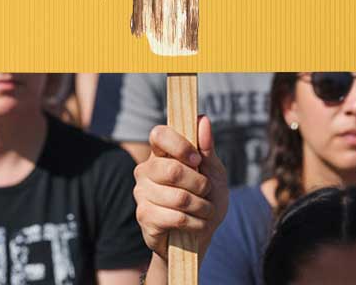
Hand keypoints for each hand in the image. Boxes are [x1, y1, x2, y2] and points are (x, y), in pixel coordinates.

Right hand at [133, 116, 228, 261]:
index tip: (198, 159)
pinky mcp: (144, 217)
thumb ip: (207, 148)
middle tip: (206, 191)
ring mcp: (141, 193)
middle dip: (199, 184)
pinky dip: (195, 223)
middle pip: (172, 170)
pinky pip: (175, 217)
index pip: (159, 134)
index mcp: (160, 152)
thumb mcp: (213, 171)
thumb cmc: (206, 198)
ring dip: (201, 207)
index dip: (180, 145)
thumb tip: (203, 119)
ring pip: (178, 197)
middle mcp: (145, 169)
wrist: (199, 237)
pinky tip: (196, 224)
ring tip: (205, 210)